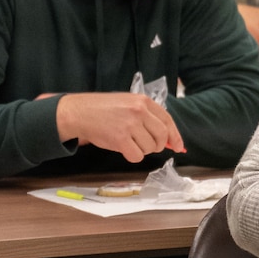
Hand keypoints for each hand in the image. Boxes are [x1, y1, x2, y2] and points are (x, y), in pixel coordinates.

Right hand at [55, 92, 185, 161]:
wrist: (79, 112)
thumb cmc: (103, 109)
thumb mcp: (128, 104)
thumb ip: (148, 117)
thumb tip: (170, 140)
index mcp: (143, 101)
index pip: (168, 120)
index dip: (175, 136)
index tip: (179, 147)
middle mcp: (139, 111)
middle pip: (162, 136)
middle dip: (157, 146)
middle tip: (146, 146)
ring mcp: (130, 125)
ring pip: (150, 148)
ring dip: (141, 150)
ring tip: (128, 142)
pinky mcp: (120, 139)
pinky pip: (136, 156)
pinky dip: (131, 156)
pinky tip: (122, 148)